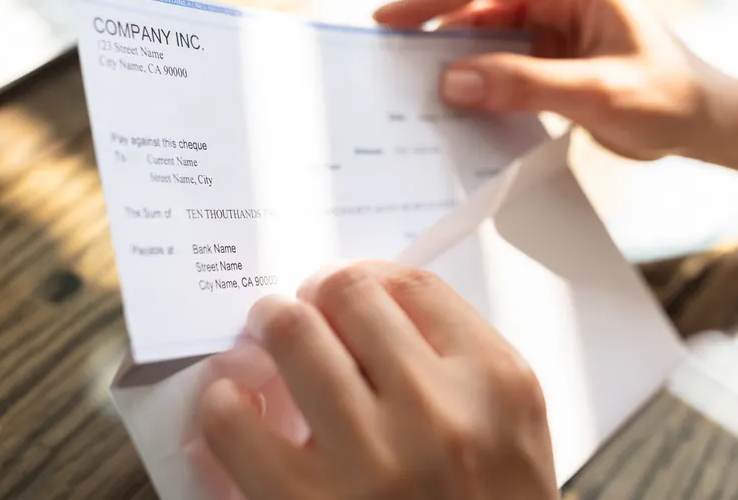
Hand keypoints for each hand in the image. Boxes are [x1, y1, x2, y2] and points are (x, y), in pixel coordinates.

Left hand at [195, 261, 558, 499]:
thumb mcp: (513, 436)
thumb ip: (458, 366)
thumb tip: (357, 309)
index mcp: (497, 384)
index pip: (411, 286)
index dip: (362, 278)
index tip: (339, 292)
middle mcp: (437, 411)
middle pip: (346, 293)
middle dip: (310, 297)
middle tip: (291, 315)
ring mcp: (371, 459)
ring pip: (290, 333)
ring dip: (266, 331)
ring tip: (256, 349)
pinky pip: (234, 419)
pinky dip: (224, 404)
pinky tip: (232, 410)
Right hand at [374, 0, 733, 160]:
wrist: (704, 124)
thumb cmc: (667, 98)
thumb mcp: (595, 93)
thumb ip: (522, 85)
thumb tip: (451, 82)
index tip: (390, 18)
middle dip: (433, 24)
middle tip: (386, 52)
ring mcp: (550, 18)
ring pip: (481, 29)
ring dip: (450, 55)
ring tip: (408, 82)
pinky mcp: (546, 49)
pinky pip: (495, 56)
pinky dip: (472, 75)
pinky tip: (448, 98)